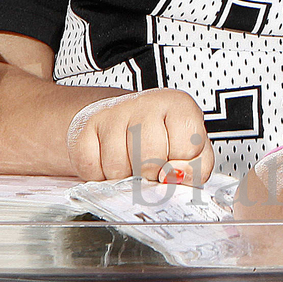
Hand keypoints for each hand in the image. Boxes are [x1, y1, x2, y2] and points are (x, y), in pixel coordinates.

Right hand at [65, 89, 213, 184]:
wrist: (120, 119)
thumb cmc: (161, 137)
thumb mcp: (190, 150)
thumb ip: (196, 168)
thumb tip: (175, 177)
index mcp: (179, 106)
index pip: (187, 149)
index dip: (180, 166)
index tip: (174, 163)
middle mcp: (147, 103)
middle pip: (152, 161)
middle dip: (151, 175)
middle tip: (150, 167)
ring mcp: (113, 112)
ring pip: (120, 168)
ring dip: (124, 178)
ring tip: (130, 163)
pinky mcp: (86, 126)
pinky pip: (92, 168)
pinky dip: (100, 175)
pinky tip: (109, 161)